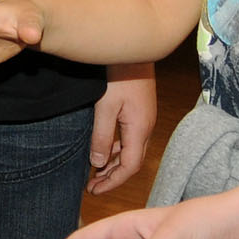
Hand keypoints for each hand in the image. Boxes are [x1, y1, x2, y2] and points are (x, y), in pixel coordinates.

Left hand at [87, 68, 156, 193]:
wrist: (133, 48)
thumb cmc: (119, 75)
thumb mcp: (105, 107)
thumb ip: (101, 137)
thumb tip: (98, 164)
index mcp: (140, 130)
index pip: (129, 167)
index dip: (112, 182)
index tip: (94, 190)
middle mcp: (146, 128)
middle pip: (132, 162)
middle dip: (112, 176)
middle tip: (92, 186)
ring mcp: (145, 119)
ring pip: (131, 150)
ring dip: (114, 163)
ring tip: (96, 172)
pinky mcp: (141, 111)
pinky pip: (131, 138)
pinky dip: (117, 149)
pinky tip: (105, 148)